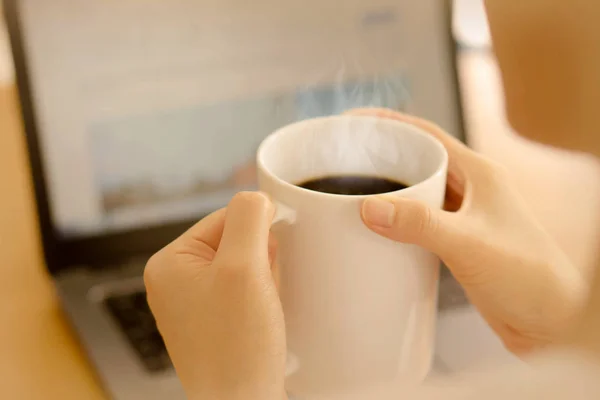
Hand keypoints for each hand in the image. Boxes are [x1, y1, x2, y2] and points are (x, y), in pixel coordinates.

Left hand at [144, 192, 286, 399]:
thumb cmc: (236, 349)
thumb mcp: (243, 268)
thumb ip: (248, 219)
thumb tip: (256, 197)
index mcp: (169, 263)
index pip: (224, 217)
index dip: (256, 231)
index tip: (271, 255)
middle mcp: (176, 281)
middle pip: (233, 240)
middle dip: (259, 260)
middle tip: (259, 291)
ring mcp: (194, 303)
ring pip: (243, 266)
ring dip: (262, 280)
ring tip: (260, 309)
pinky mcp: (214, 321)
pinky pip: (244, 290)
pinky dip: (261, 297)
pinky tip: (262, 318)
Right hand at [349, 108, 586, 354]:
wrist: (550, 321)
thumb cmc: (528, 276)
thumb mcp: (468, 243)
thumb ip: (419, 224)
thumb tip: (369, 207)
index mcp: (480, 173)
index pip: (428, 134)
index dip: (390, 123)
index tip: (356, 121)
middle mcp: (473, 189)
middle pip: (420, 160)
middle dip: (383, 158)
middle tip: (347, 162)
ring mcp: (466, 215)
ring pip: (419, 192)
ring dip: (390, 191)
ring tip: (353, 193)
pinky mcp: (459, 241)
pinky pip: (421, 221)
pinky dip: (399, 221)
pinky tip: (379, 231)